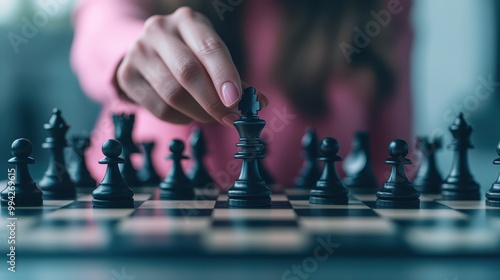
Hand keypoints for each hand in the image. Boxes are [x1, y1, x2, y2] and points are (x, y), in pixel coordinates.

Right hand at [116, 6, 266, 125]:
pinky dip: (180, 118)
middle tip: (230, 118)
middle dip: (213, 101)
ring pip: (173, 93)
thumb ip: (234, 79)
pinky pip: (158, 108)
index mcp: (187, 20)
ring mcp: (138, 52)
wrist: (147, 51)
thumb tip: (260, 102)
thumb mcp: (211, 57)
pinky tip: (189, 115)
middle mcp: (159, 30)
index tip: (237, 101)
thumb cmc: (189, 54)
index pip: (209, 48)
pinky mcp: (126, 75)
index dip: (225, 76)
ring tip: (212, 117)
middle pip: (188, 72)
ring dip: (199, 113)